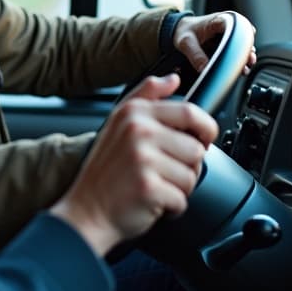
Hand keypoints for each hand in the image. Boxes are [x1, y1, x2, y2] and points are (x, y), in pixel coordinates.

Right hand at [50, 74, 216, 255]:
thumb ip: (147, 95)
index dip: (204, 130)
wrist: (86, 211)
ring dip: (179, 188)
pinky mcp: (148, 187)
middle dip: (187, 166)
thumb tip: (173, 79)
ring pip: (192, 175)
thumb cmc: (106, 170)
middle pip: (196, 148)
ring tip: (155, 186)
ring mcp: (142, 159)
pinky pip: (182, 198)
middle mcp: (138, 131)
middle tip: (164, 172)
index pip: (190, 112)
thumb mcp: (119, 123)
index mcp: (135, 113)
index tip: (200, 141)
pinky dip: (172, 207)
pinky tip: (153, 202)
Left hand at [172, 12, 256, 73]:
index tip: (247, 50)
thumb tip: (205, 69)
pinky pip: (235, 49)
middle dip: (247, 50)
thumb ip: (196, 55)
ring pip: (241, 44)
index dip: (244, 37)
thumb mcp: (186, 43)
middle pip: (242, 36)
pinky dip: (238, 58)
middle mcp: (226, 25)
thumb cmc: (183, 31)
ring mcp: (228, 33)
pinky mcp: (226, 42)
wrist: (179, 31)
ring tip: (245, 68)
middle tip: (248, 61)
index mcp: (218, 20)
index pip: (237, 25)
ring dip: (244, 56)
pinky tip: (240, 67)